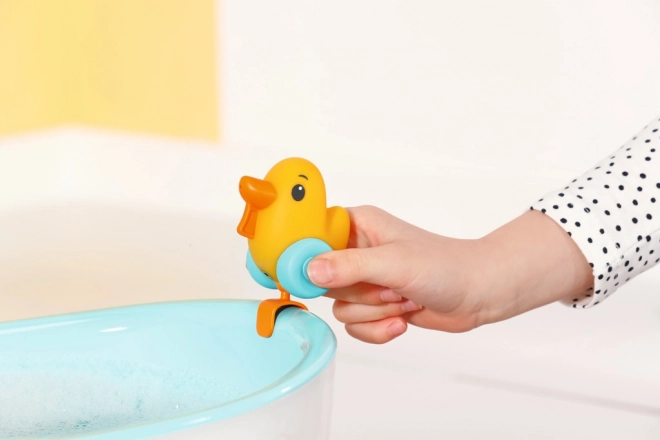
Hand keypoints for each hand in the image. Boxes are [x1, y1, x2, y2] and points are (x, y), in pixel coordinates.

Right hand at [307, 206, 591, 343]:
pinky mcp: (374, 305)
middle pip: (322, 280)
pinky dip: (378, 329)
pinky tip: (402, 318)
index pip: (310, 236)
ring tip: (402, 299)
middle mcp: (356, 251)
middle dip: (357, 293)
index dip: (302, 257)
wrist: (478, 292)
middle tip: (386, 287)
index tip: (307, 275)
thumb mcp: (393, 263)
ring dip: (374, 313)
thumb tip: (309, 269)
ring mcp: (365, 280)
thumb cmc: (446, 266)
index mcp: (356, 225)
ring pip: (339, 308)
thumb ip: (349, 265)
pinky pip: (354, 326)